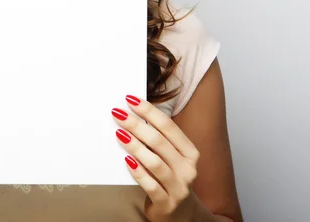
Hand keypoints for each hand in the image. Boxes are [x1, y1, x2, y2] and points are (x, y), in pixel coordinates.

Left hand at [111, 95, 198, 221]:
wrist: (180, 214)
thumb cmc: (170, 178)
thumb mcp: (171, 158)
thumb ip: (158, 140)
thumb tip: (132, 114)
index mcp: (190, 152)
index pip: (168, 127)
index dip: (149, 111)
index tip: (131, 100)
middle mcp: (188, 169)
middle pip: (159, 142)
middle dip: (137, 125)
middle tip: (118, 114)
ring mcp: (179, 188)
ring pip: (155, 162)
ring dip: (135, 146)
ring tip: (119, 134)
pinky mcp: (167, 203)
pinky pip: (151, 185)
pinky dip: (138, 172)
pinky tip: (126, 161)